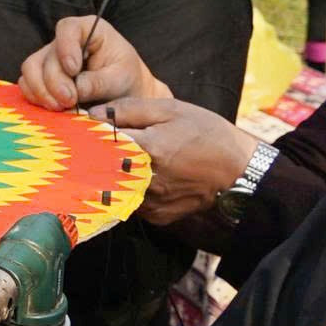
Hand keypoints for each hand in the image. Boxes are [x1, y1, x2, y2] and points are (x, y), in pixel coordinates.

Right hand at [19, 15, 170, 111]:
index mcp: (87, 29)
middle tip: (69, 101)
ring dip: (42, 91)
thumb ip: (98, 82)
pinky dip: (36, 97)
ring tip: (60, 108)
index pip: (67, 28)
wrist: (123, 92)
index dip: (66, 48)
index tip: (74, 70)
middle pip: (47, 56)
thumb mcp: (120, 78)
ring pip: (31, 69)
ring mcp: (49, 58)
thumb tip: (75, 90)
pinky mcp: (41, 76)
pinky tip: (52, 107)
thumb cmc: (125, 77)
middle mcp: (64, 41)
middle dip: (56, 82)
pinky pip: (27, 84)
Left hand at [104, 95, 258, 224]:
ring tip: (124, 160)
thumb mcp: (171, 110)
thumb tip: (93, 115)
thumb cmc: (207, 133)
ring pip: (116, 186)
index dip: (91, 134)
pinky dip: (132, 189)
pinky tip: (143, 177)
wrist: (240, 171)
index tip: (85, 129)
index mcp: (149, 149)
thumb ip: (129, 110)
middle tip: (101, 145)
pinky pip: (132, 201)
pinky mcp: (158, 216)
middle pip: (103, 167)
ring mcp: (152, 202)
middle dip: (98, 155)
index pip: (101, 142)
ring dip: (113, 174)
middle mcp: (147, 180)